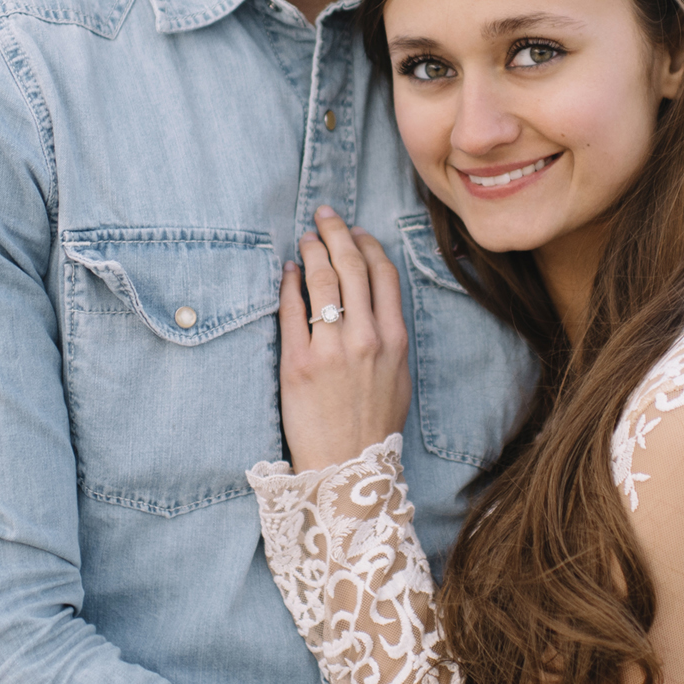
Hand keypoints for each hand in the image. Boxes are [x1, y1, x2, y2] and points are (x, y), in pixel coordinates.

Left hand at [277, 207, 410, 470]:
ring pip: (322, 281)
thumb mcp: (398, 376)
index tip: (355, 231)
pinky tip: (286, 272)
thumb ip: (389, 336)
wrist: (347, 468)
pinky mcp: (298, 363)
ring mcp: (331, 349)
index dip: (367, 244)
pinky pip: (292, 310)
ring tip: (304, 238)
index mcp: (394, 338)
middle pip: (351, 266)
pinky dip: (289, 284)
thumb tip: (372, 301)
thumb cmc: (374, 425)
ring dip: (312, 252)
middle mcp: (365, 338)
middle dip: (336, 233)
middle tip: (324, 216)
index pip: (382, 273)